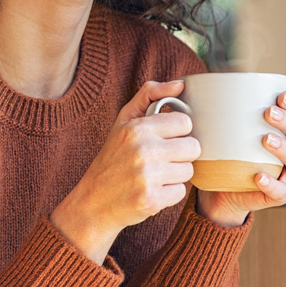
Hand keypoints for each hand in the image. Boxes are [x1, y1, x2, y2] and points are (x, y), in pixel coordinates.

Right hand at [51, 80, 201, 263]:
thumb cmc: (112, 158)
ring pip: (188, 171)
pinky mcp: (151, 200)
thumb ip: (149, 95)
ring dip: (175, 175)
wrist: (93, 202)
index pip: (185, 123)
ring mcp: (147, 176)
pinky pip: (180, 192)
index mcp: (137, 128)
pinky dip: (169, 194)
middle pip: (192, 147)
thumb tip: (180, 84)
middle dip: (180, 155)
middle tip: (161, 160)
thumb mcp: (123, 122)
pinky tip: (151, 191)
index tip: (163, 139)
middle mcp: (142, 150)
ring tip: (154, 176)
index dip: (177, 132)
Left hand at [195, 83, 285, 227]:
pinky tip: (259, 175)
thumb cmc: (234, 150)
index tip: (281, 94)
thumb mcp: (236, 126)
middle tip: (269, 112)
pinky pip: (280, 191)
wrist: (225, 188)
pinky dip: (271, 184)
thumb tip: (233, 74)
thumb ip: (240, 104)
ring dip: (284, 149)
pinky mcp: (279, 194)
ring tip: (266, 139)